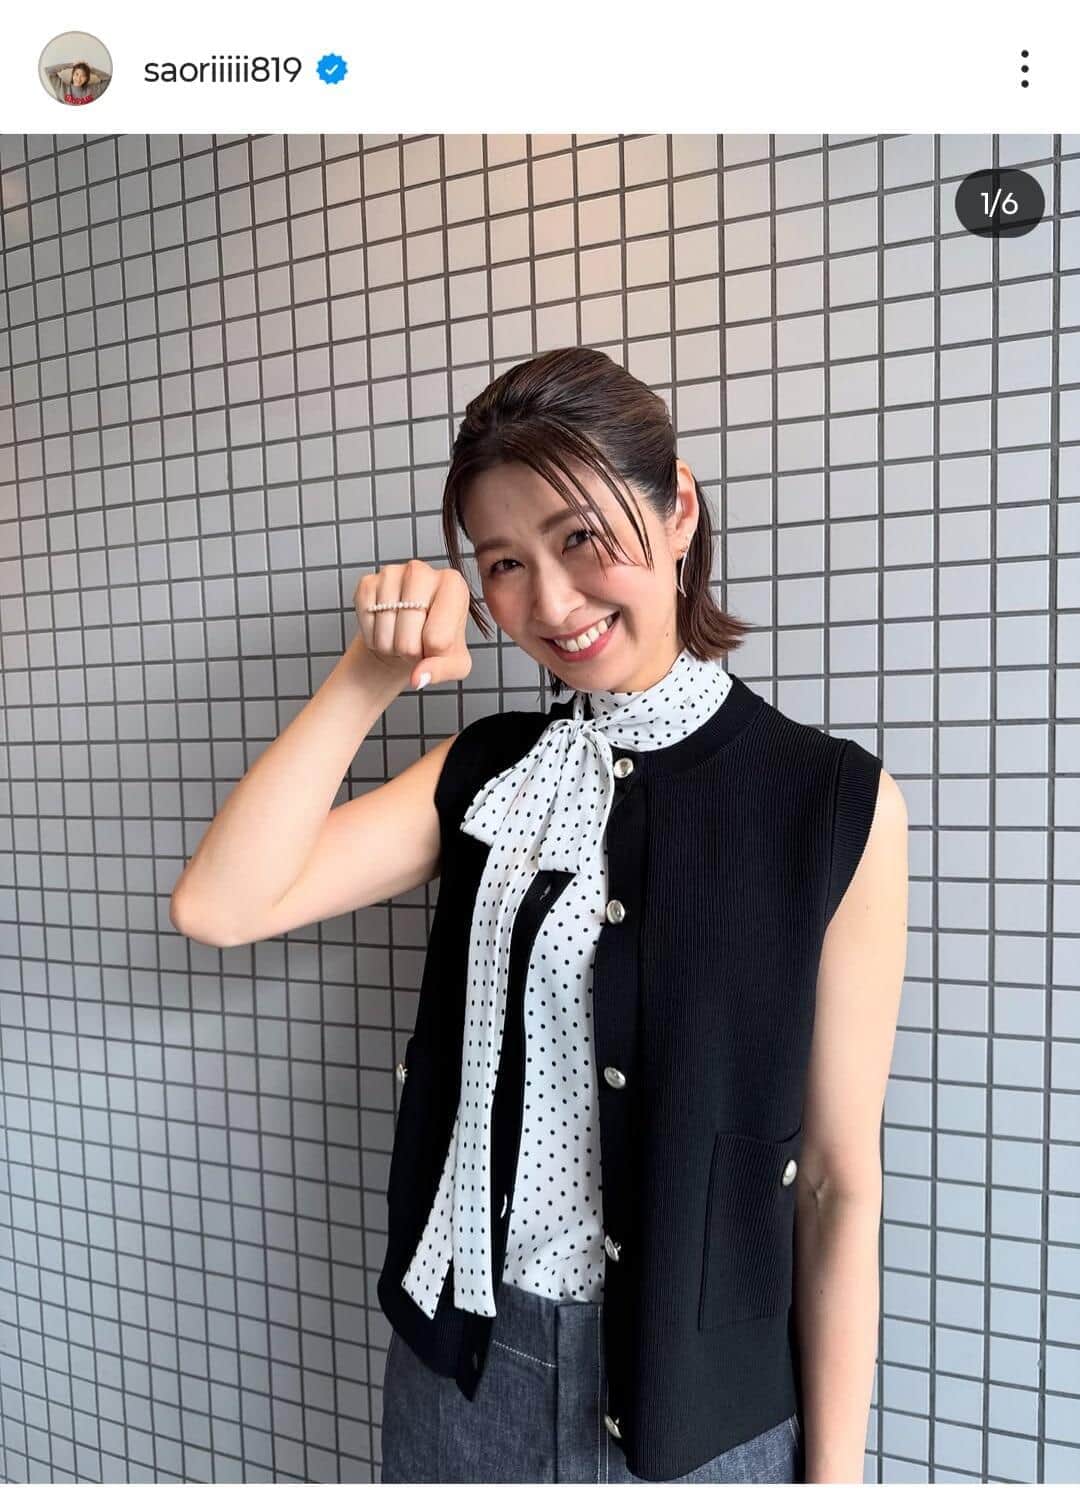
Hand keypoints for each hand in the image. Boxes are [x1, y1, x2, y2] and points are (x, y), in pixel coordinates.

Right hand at [353, 560, 472, 690]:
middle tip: (415, 644)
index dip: (432, 654)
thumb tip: (418, 677)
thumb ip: (442, 670)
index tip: (434, 646)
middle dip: (409, 653)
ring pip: (385, 632)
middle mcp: (422, 571)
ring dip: (390, 646)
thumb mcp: (453, 662)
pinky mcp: (368, 582)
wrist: (408, 635)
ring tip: (400, 637)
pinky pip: (366, 620)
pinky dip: (372, 635)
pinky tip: (384, 629)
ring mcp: (392, 573)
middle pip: (408, 639)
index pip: (438, 638)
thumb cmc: (435, 643)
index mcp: (454, 584)